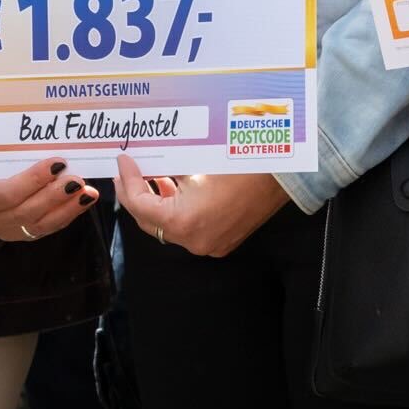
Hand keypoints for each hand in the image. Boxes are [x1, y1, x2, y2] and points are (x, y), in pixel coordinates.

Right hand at [0, 157, 100, 245]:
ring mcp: (6, 231)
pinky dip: (69, 213)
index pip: (5, 193)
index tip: (57, 164)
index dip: (33, 180)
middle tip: (77, 180)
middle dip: (54, 195)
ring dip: (68, 207)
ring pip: (40, 224)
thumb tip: (45, 131)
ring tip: (88, 193)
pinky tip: (84, 200)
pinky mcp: (24, 236)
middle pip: (24, 211)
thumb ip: (12, 153)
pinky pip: (49, 227)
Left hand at [114, 159, 286, 257]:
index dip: (127, 181)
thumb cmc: (244, 164)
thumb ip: (168, 171)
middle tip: (130, 172)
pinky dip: (179, 212)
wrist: (285, 175)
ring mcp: (207, 245)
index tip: (124, 163)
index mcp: (183, 221)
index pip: (139, 205)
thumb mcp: (198, 165)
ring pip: (169, 227)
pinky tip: (180, 190)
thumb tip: (147, 164)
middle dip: (137, 196)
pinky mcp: (220, 243)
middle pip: (150, 221)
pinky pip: (189, 230)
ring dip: (159, 203)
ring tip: (156, 177)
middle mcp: (192, 240)